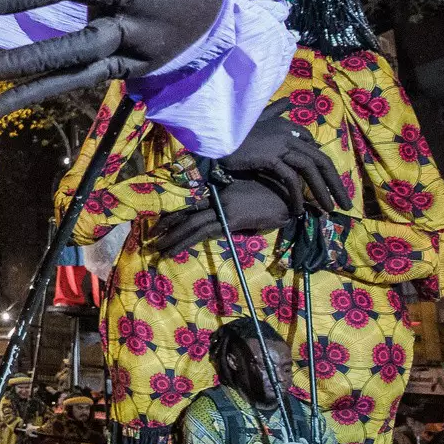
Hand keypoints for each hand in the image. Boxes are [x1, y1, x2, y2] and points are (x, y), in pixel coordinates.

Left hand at [152, 179, 294, 255]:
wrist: (291, 195)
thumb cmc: (274, 196)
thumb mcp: (248, 198)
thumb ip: (233, 207)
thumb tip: (224, 221)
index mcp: (219, 192)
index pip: (190, 204)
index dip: (173, 215)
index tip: (158, 224)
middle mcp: (217, 199)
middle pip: (186, 214)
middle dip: (167, 228)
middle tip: (151, 240)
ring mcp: (222, 208)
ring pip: (190, 225)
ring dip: (172, 238)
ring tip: (157, 249)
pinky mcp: (230, 219)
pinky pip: (202, 232)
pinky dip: (185, 242)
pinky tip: (174, 251)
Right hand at [217, 99, 349, 211]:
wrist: (212, 136)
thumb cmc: (232, 130)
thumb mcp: (256, 119)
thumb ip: (273, 112)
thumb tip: (288, 100)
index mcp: (287, 126)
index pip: (314, 148)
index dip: (325, 168)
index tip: (330, 184)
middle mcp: (289, 133)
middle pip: (320, 160)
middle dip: (336, 183)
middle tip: (345, 203)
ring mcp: (280, 144)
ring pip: (310, 169)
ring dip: (323, 191)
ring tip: (329, 209)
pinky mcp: (270, 156)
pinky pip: (290, 178)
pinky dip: (297, 195)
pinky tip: (299, 209)